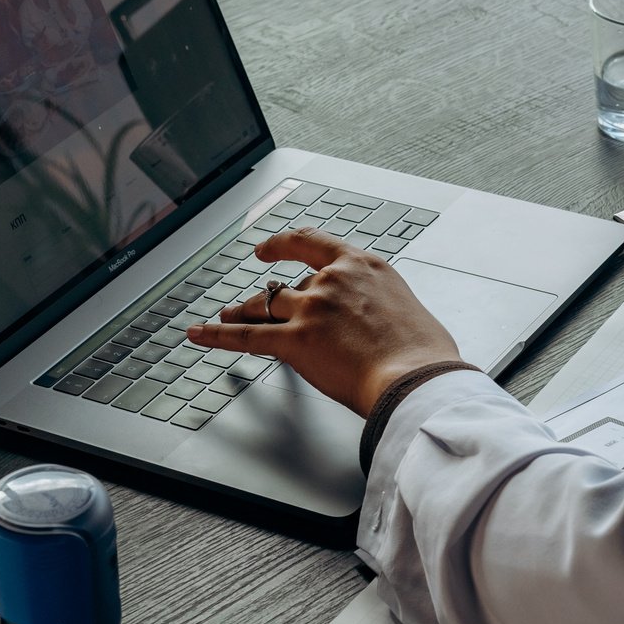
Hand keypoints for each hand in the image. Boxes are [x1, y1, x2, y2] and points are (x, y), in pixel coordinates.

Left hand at [187, 229, 460, 416]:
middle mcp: (334, 280)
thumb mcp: (406, 308)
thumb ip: (380, 305)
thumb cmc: (424, 355)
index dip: (284, 244)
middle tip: (247, 304)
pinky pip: (248, 336)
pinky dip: (218, 335)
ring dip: (241, 312)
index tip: (268, 249)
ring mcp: (312, 308)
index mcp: (364, 266)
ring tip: (225, 316)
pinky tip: (198, 333)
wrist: (418, 380)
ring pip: (264, 305)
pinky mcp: (296, 340)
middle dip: (266, 298)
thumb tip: (373, 320)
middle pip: (287, 285)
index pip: (314, 244)